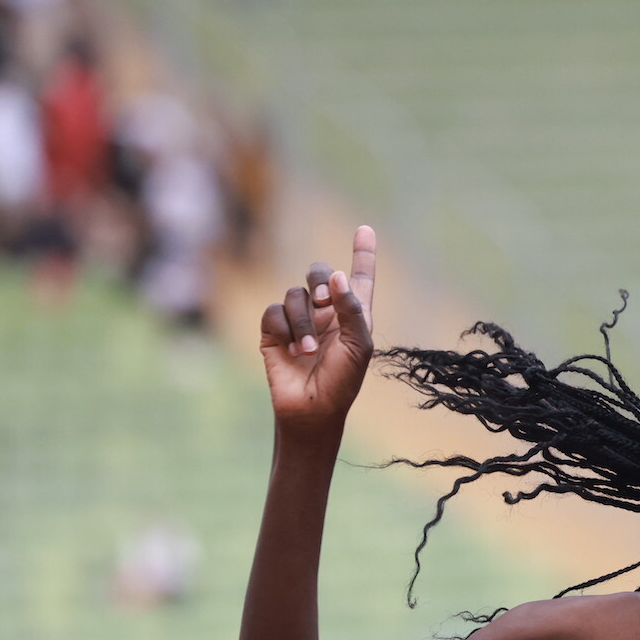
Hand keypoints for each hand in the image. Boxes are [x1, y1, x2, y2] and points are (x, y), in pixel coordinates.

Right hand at [258, 226, 378, 435]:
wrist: (311, 409)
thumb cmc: (342, 382)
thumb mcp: (358, 346)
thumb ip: (351, 309)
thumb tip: (336, 276)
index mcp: (352, 315)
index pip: (358, 277)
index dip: (362, 254)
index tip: (365, 229)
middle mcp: (326, 313)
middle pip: (318, 273)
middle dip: (319, 279)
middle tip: (324, 299)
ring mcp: (299, 321)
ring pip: (295, 295)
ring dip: (303, 322)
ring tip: (309, 351)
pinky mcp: (273, 331)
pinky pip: (274, 312)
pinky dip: (284, 329)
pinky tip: (292, 350)